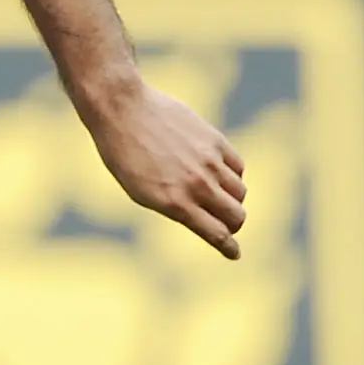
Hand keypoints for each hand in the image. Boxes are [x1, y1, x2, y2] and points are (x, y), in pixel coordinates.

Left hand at [84, 76, 246, 259]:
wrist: (123, 110)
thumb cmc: (124, 155)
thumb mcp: (141, 192)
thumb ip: (176, 206)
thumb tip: (204, 218)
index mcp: (175, 203)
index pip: (216, 234)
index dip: (229, 247)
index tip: (235, 253)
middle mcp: (197, 184)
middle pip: (236, 216)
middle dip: (233, 225)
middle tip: (226, 224)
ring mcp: (209, 162)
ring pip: (240, 192)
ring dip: (233, 200)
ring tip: (218, 197)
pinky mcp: (215, 140)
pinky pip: (238, 167)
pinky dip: (233, 175)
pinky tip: (220, 174)